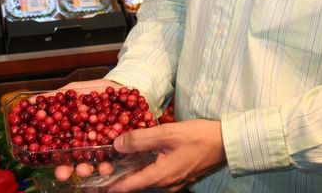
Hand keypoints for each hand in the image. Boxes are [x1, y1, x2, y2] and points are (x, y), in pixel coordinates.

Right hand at [49, 78, 123, 181]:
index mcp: (75, 135)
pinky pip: (117, 155)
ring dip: (92, 169)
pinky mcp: (122, 142)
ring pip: (97, 162)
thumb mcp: (74, 90)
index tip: (57, 169)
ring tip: (89, 169)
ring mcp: (106, 144)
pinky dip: (112, 162)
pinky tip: (108, 164)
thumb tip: (29, 102)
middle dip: (72, 170)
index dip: (59, 163)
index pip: (64, 153)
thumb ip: (55, 98)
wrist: (120, 84)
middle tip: (67, 173)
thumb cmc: (94, 90)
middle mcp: (90, 143)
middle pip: (79, 162)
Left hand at [107, 119, 225, 192]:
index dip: (110, 184)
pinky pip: (156, 176)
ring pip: (146, 181)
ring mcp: (174, 183)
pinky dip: (144, 169)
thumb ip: (140, 139)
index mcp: (160, 177)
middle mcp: (165, 186)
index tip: (95, 180)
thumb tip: (117, 144)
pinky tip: (140, 156)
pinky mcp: (180, 176)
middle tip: (104, 164)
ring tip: (118, 160)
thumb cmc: (198, 137)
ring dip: (131, 173)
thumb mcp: (167, 133)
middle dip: (118, 177)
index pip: (127, 187)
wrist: (226, 142)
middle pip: (135, 186)